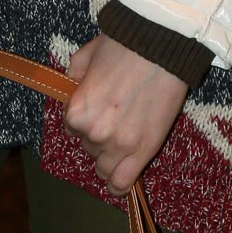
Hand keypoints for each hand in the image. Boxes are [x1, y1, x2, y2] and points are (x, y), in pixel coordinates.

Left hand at [63, 35, 187, 195]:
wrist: (160, 48)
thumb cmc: (122, 47)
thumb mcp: (85, 56)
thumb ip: (74, 77)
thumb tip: (74, 89)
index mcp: (77, 110)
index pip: (71, 127)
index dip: (83, 118)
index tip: (96, 110)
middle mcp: (95, 133)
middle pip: (89, 146)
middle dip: (97, 135)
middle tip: (113, 118)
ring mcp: (120, 146)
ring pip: (104, 168)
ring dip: (108, 157)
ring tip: (119, 142)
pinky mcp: (144, 152)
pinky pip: (123, 183)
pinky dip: (117, 186)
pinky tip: (117, 182)